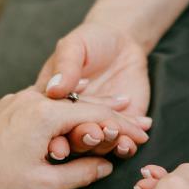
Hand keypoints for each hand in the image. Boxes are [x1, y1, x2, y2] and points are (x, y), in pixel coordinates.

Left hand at [0, 88, 148, 188]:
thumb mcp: (45, 184)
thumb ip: (81, 173)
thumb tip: (106, 166)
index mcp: (47, 114)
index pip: (97, 117)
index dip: (124, 127)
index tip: (143, 136)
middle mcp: (35, 98)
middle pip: (86, 103)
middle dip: (116, 112)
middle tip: (141, 118)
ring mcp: (20, 99)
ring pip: (67, 101)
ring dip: (93, 105)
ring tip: (119, 104)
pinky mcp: (10, 105)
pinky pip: (48, 101)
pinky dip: (69, 105)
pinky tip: (80, 102)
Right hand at [36, 21, 150, 158]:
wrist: (122, 44)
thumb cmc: (91, 41)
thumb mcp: (74, 47)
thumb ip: (65, 67)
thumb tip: (53, 89)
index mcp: (52, 105)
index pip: (51, 125)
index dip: (53, 138)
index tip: (57, 148)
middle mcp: (72, 121)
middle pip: (75, 139)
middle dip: (84, 141)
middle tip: (94, 135)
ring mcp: (97, 127)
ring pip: (100, 146)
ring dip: (109, 144)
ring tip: (120, 137)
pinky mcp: (121, 129)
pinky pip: (123, 143)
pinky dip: (129, 144)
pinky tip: (136, 138)